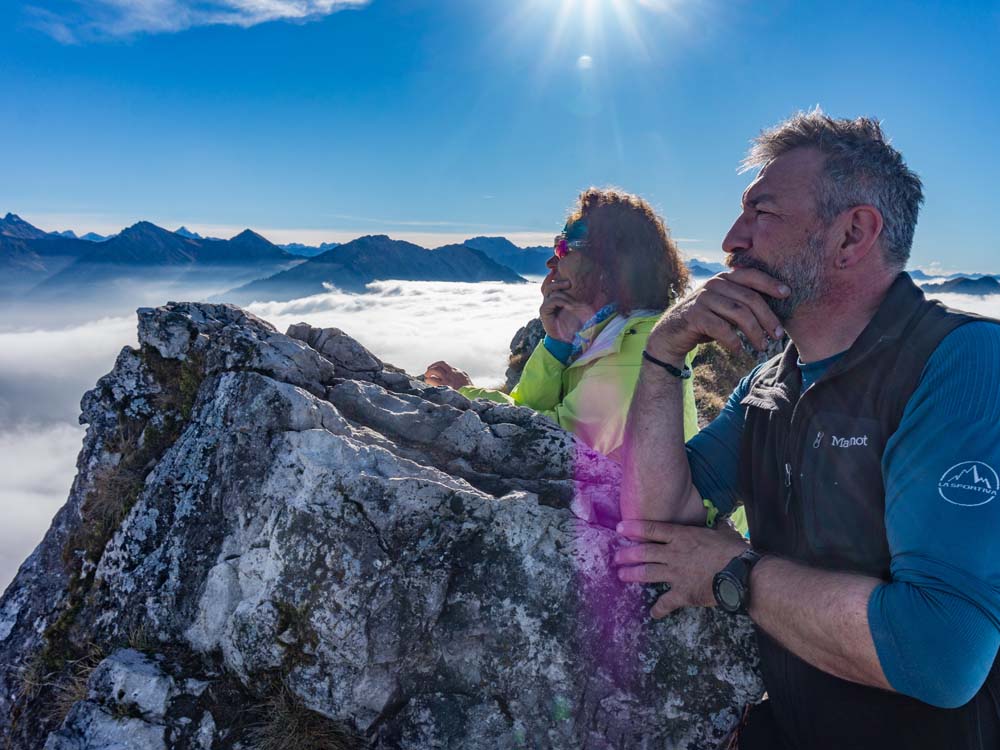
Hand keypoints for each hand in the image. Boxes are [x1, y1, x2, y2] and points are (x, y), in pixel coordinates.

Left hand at [423, 361, 471, 388]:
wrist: (472, 395)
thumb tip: (455, 380)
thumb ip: (460, 379)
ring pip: (435, 370)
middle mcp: (453, 372)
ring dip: (429, 372)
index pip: (446, 366)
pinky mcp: (444, 384)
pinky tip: (428, 381)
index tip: (436, 370)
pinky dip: (429, 379)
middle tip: (428, 370)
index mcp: (458, 372)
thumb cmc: (471, 392)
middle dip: (433, 366)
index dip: (439, 367)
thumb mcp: (467, 382)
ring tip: (426, 376)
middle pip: (441, 364)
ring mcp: (448, 378)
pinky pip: (433, 379)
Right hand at [539, 274, 591, 341]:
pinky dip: (561, 301)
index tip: (568, 275)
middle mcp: (548, 300)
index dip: (556, 277)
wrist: (568, 340)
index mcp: (555, 298)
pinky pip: (551, 301)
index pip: (551, 283)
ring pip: (549, 291)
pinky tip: (571, 306)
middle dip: (558, 281)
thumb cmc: (576, 325)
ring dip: (562, 292)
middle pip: (548, 284)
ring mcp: (546, 306)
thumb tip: (602, 292)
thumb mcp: (583, 310)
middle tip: (570, 282)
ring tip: (573, 297)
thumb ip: (586, 300)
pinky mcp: (544, 312)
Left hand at [613, 520, 747, 617]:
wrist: (741, 574)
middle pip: (644, 552)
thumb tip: (719, 523)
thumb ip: (716, 528)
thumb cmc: (734, 551)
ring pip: (647, 573)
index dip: (634, 528)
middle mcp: (674, 553)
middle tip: (616, 557)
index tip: (619, 529)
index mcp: (682, 536)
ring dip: (632, 574)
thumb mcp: (723, 532)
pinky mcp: (682, 594)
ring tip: (621, 575)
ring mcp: (676, 574)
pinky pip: (665, 603)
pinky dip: (658, 609)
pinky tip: (652, 613)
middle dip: (627, 554)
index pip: (652, 529)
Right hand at [646, 269, 789, 361]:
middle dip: (767, 318)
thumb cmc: (705, 321)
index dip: (770, 283)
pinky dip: (733, 341)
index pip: (751, 275)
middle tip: (778, 335)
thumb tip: (775, 314)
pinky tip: (739, 351)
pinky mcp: (694, 315)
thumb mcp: (724, 308)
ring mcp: (703, 298)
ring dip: (754, 333)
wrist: (671, 333)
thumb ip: (742, 303)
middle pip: (749, 298)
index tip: (787, 293)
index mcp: (723, 278)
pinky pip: (721, 328)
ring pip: (738, 314)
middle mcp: (714, 284)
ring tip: (762, 346)